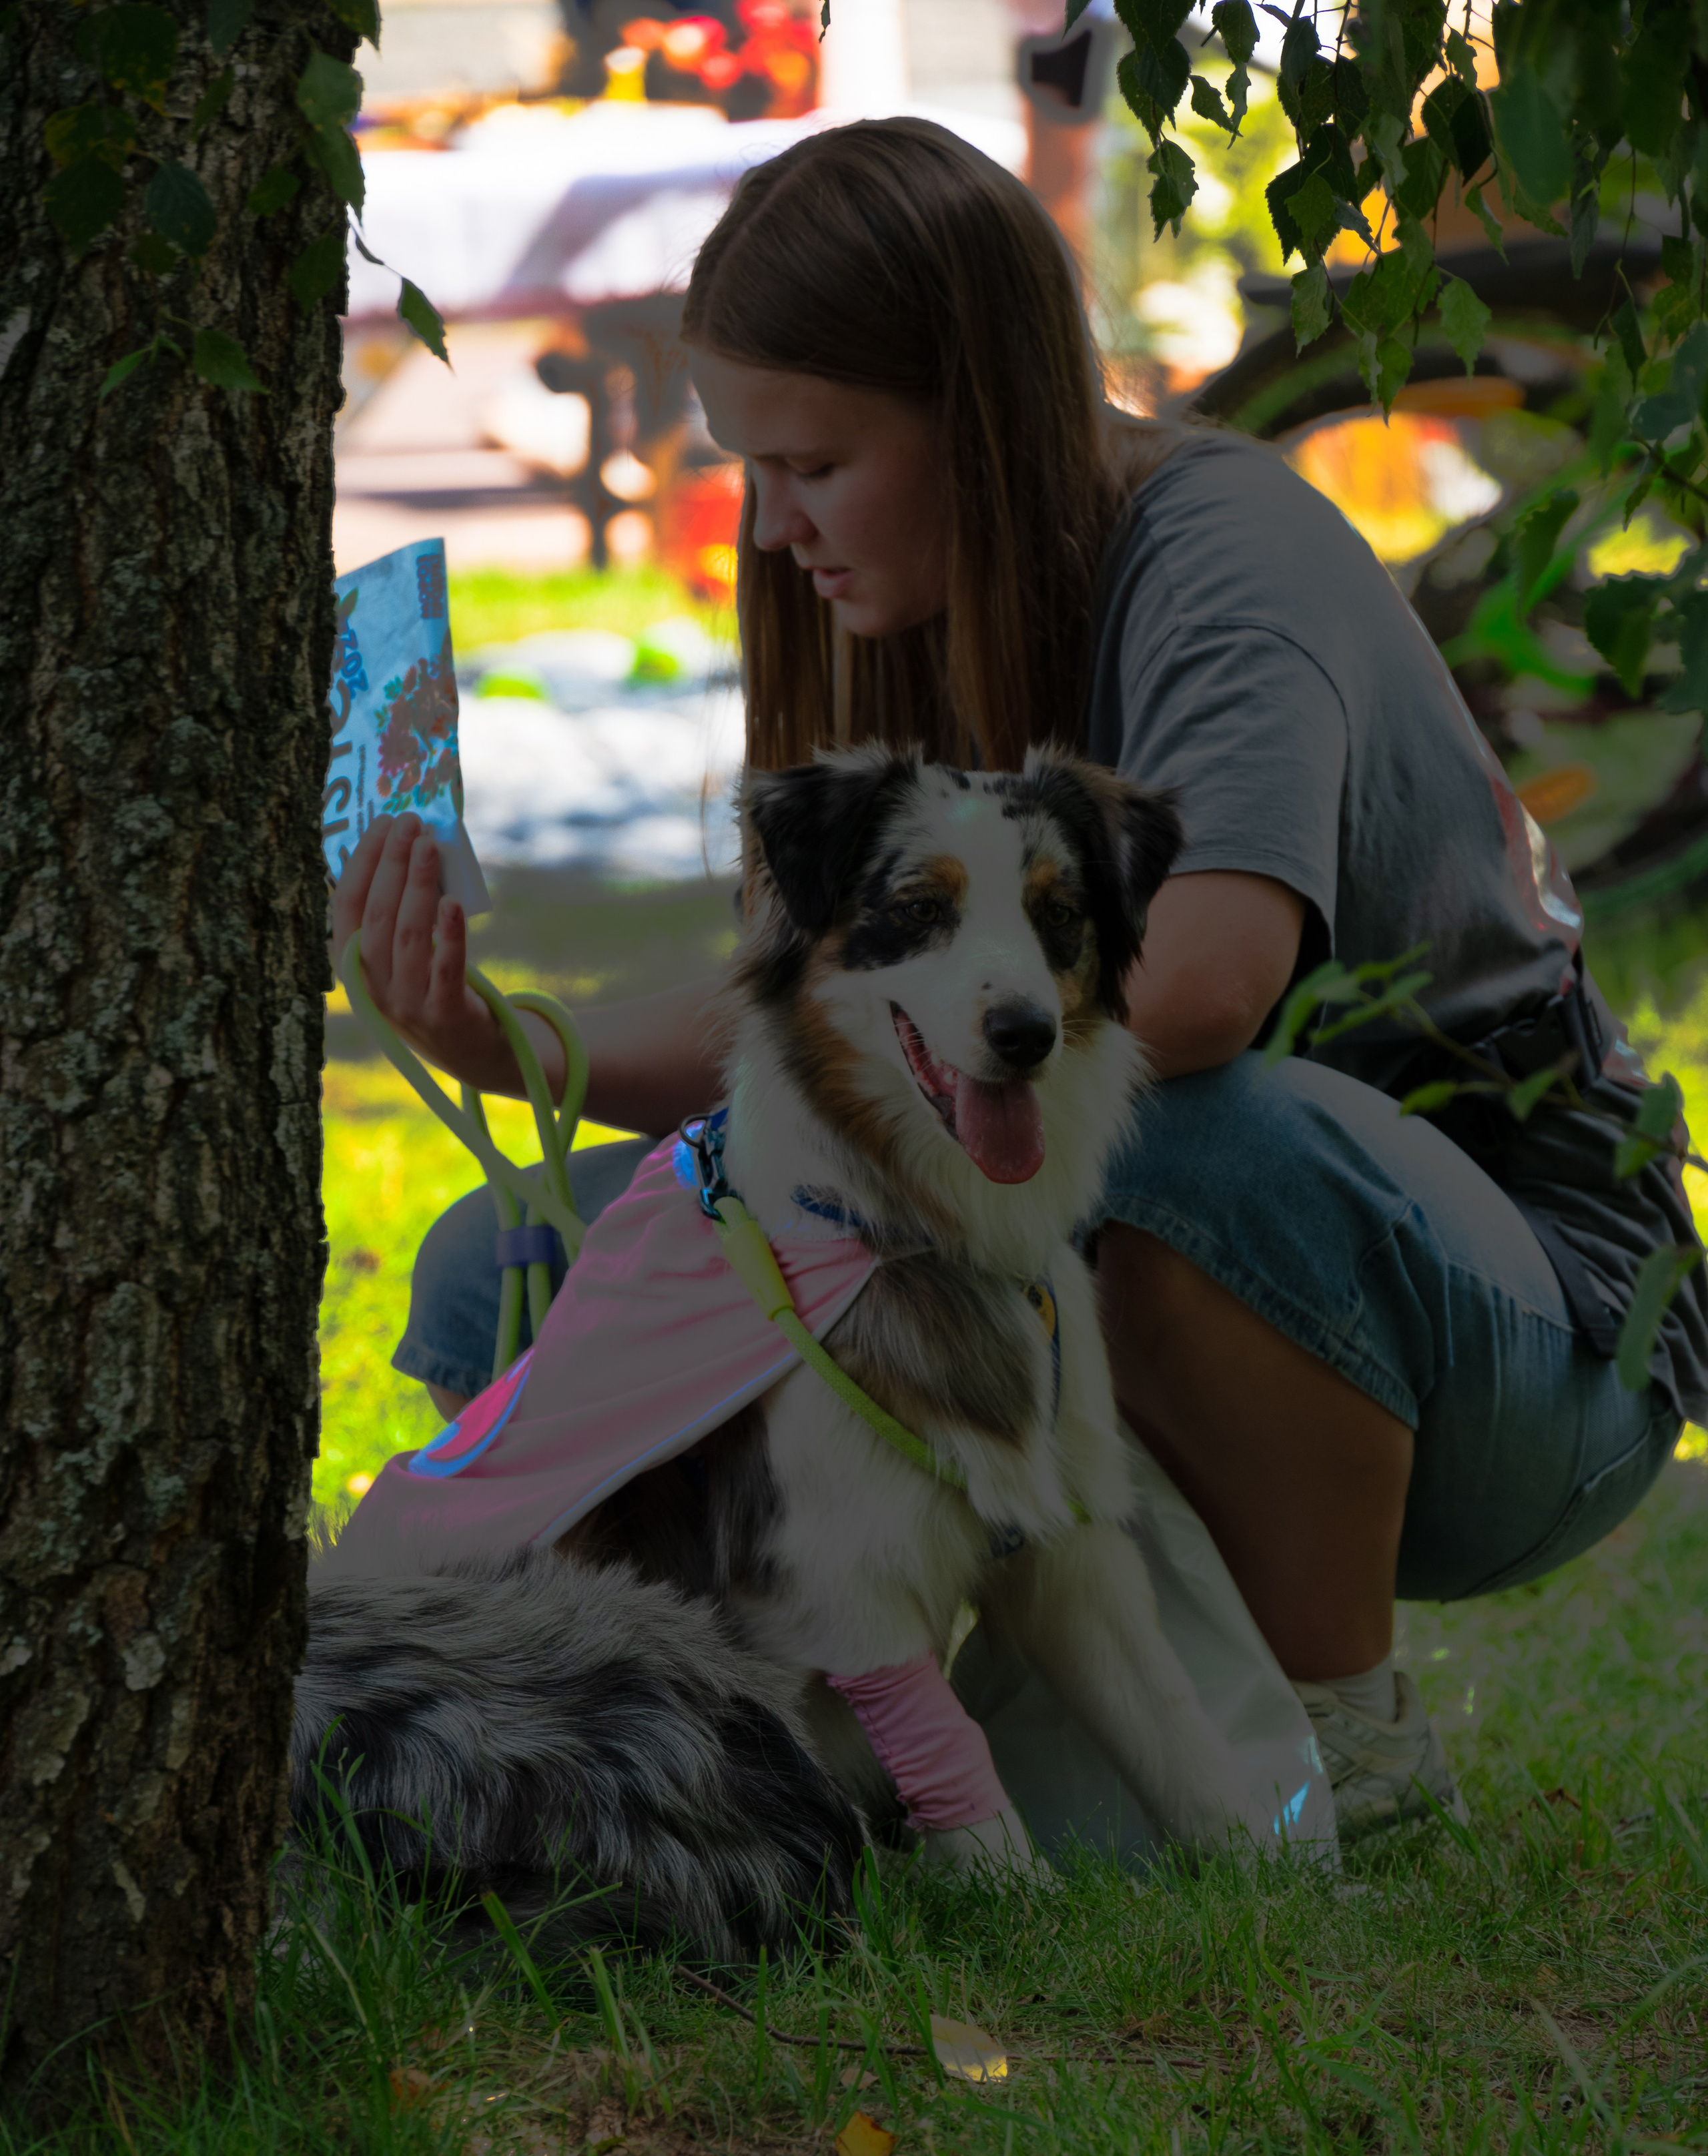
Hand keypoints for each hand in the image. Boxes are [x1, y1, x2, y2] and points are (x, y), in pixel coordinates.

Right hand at [331, 815, 548, 1094]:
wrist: (471, 1052)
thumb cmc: (432, 987)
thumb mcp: (403, 955)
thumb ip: (399, 912)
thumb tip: (413, 846)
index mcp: (352, 966)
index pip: (346, 906)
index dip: (362, 862)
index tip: (383, 823)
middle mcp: (372, 986)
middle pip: (377, 914)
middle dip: (392, 863)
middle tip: (410, 822)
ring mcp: (405, 1004)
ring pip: (407, 936)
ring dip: (418, 886)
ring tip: (431, 846)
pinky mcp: (444, 1015)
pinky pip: (444, 969)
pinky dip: (448, 935)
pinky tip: (452, 903)